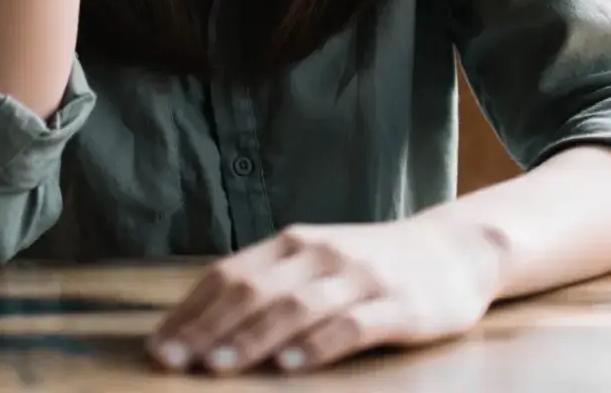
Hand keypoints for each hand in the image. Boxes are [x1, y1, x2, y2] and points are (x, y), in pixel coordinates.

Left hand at [146, 217, 504, 375]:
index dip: (192, 310)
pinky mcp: (395, 305)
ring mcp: (360, 278)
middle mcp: (322, 254)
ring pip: (296, 307)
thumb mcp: (319, 259)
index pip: (232, 274)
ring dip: (252, 338)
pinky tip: (290, 366)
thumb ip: (273, 281)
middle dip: (209, 328)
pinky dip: (316, 344)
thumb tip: (205, 321)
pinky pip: (350, 325)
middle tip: (172, 362)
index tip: (157, 346)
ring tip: (218, 368)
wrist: (453, 250)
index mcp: (297, 243)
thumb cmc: (373, 263)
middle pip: (256, 290)